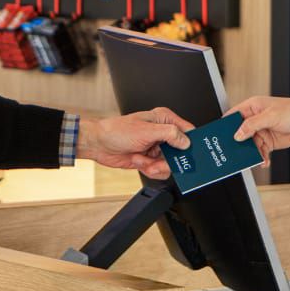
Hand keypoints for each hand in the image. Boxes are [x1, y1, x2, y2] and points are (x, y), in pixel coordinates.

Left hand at [78, 108, 193, 178]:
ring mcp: (156, 147)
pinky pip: (159, 171)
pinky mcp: (149, 160)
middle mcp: (162, 133)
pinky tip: (139, 161)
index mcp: (164, 120)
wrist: (98, 144)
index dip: (190, 144)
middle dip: (170, 161)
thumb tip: (186, 142)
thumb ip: (169, 135)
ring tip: (145, 161)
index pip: (187, 131)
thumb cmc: (117, 131)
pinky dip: (150, 170)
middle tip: (159, 162)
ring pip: (170, 164)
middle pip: (180, 152)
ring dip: (157, 166)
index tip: (189, 154)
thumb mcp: (146, 131)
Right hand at [227, 96, 289, 165]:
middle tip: (234, 151)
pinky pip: (259, 152)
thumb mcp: (271, 116)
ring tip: (254, 159)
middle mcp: (255, 119)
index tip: (221, 136)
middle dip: (238, 142)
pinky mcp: (268, 142)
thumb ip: (252, 125)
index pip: (234, 115)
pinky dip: (260, 157)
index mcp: (253, 106)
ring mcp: (262, 131)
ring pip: (249, 145)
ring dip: (251, 153)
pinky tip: (264, 161)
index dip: (226, 125)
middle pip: (240, 132)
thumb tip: (238, 134)